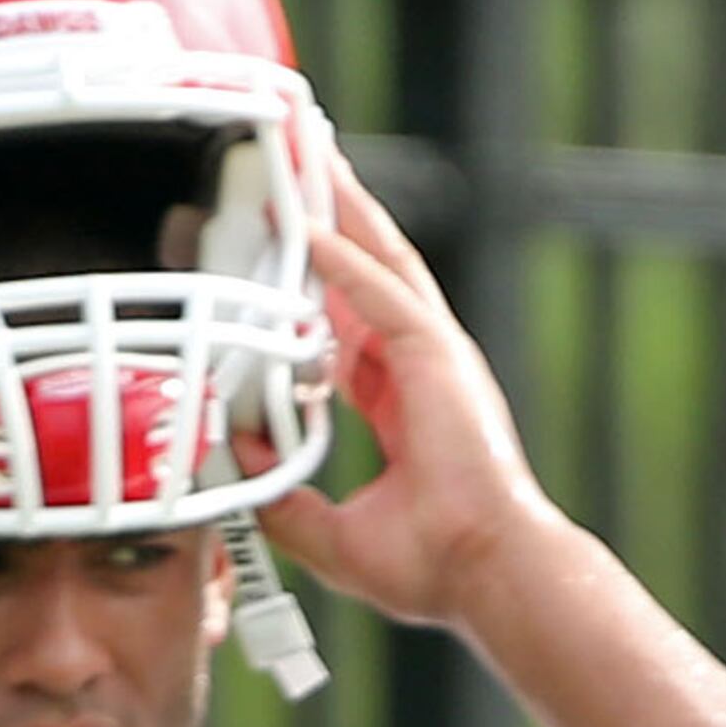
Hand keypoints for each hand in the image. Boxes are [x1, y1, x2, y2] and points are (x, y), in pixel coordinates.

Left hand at [249, 156, 572, 631]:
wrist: (484, 575)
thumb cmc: (431, 564)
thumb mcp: (332, 536)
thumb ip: (287, 499)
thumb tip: (242, 469)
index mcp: (399, 397)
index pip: (346, 317)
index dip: (313, 274)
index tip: (280, 237)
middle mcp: (419, 363)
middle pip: (366, 266)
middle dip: (331, 208)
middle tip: (297, 155)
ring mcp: (434, 355)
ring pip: (378, 260)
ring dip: (340, 205)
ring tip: (308, 151)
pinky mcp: (440, 361)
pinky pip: (384, 298)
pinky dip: (346, 261)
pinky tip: (311, 226)